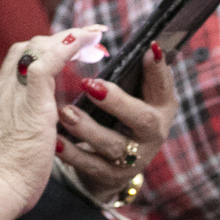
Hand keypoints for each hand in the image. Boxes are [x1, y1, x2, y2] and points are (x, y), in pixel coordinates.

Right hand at [0, 27, 107, 215]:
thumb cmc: (0, 180)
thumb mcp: (7, 147)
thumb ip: (17, 133)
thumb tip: (29, 137)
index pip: (16, 64)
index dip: (40, 53)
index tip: (63, 52)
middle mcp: (5, 91)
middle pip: (25, 49)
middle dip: (57, 39)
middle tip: (86, 39)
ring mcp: (16, 94)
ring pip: (37, 48)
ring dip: (69, 37)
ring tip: (94, 34)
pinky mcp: (32, 103)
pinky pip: (48, 63)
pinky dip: (69, 45)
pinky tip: (88, 39)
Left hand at [55, 40, 175, 201]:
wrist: (112, 166)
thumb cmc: (122, 117)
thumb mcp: (136, 96)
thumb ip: (137, 74)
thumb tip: (143, 44)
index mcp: (161, 107)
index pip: (164, 86)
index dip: (159, 70)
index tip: (147, 49)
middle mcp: (152, 134)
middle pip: (142, 119)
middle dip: (118, 101)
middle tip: (91, 86)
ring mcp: (132, 158)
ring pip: (113, 145)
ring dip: (88, 128)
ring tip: (65, 113)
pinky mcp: (109, 175)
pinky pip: (89, 165)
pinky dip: (71, 153)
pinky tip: (55, 142)